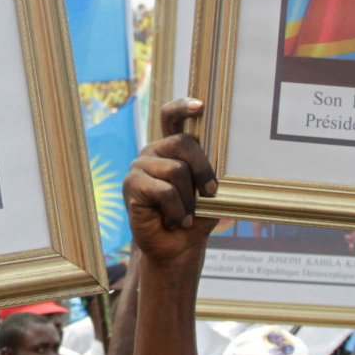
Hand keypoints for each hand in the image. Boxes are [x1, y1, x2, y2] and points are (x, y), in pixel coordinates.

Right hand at [125, 99, 219, 269]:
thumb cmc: (194, 217)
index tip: (201, 106)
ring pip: (177, 170)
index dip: (183, 107)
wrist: (176, 248)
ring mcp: (139, 166)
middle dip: (203, 169)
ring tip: (184, 215)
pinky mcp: (131, 184)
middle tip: (210, 193)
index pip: (171, 116)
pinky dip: (176, 210)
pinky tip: (173, 220)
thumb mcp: (208, 193)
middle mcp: (154, 152)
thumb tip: (224, 158)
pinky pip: (165, 190)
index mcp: (171, 148)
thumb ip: (210, 171)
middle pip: (183, 143)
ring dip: (188, 199)